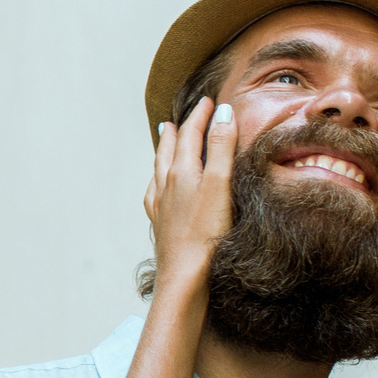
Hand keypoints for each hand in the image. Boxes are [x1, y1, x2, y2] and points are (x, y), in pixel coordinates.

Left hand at [143, 98, 234, 293]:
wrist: (185, 276)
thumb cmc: (206, 232)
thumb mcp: (220, 184)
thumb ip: (220, 147)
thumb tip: (223, 112)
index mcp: (181, 172)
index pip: (190, 134)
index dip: (201, 115)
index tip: (210, 101)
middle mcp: (167, 185)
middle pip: (170, 148)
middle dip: (179, 129)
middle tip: (182, 116)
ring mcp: (161, 205)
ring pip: (159, 169)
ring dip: (164, 150)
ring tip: (165, 138)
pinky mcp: (162, 225)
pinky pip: (155, 193)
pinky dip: (158, 180)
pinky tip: (158, 185)